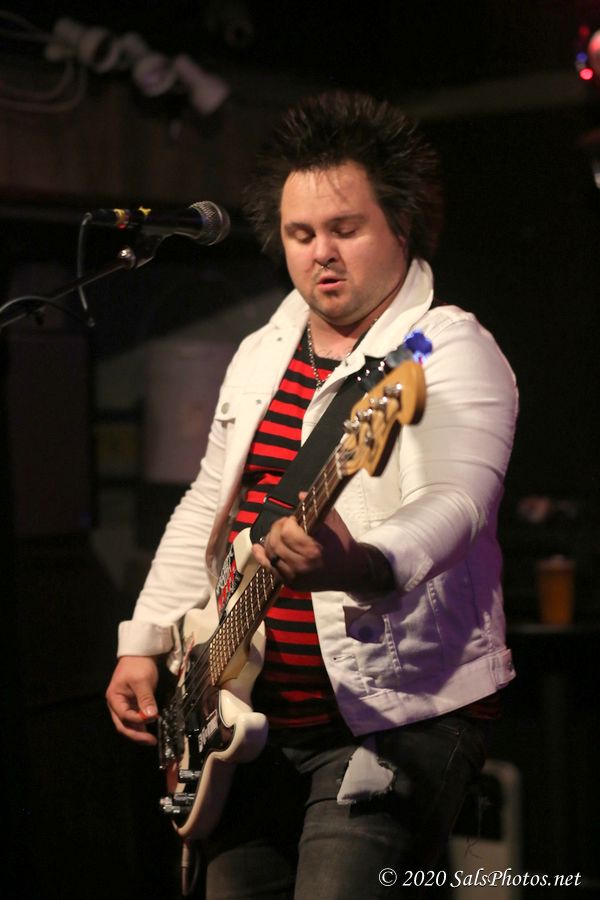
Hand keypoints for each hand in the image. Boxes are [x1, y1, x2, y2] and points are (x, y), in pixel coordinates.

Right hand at [105, 655, 159, 744]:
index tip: (152, 719)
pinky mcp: (132, 704)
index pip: (124, 716)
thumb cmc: (138, 665)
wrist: (140, 653)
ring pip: (128, 724)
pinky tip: (150, 728)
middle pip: (123, 725)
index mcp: (114, 698)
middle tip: (151, 741)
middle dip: (136, 735)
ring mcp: (123, 705)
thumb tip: (151, 716)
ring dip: (139, 732)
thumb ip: (146, 699)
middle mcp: (116, 704)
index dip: (138, 720)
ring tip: (152, 739)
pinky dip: (142, 724)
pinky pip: (134, 719)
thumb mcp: (143, 681)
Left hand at [252, 499, 371, 592]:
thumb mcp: (333, 522)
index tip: (293, 518)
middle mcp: (301, 565)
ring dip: (270, 541)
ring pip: (270, 555)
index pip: (286, 532)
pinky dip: (262, 557)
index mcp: (312, 549)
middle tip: (285, 524)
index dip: (287, 521)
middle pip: (275, 543)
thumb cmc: (343, 544)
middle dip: (277, 529)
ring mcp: (295, 577)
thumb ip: (315, 508)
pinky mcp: (291, 584)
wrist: (352, 571)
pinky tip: (258, 547)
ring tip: (278, 533)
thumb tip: (300, 495)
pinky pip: (271, 569)